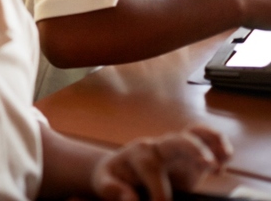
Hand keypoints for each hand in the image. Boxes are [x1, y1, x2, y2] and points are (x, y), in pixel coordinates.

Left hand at [92, 126, 230, 199]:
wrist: (120, 169)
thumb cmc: (114, 177)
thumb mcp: (105, 182)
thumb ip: (113, 189)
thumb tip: (131, 198)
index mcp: (137, 154)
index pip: (152, 170)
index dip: (160, 191)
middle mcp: (158, 148)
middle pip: (176, 141)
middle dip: (192, 149)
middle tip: (208, 163)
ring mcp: (175, 150)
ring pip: (194, 136)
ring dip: (211, 141)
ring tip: (225, 156)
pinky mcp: (189, 155)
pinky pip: (204, 140)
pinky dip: (217, 144)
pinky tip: (224, 160)